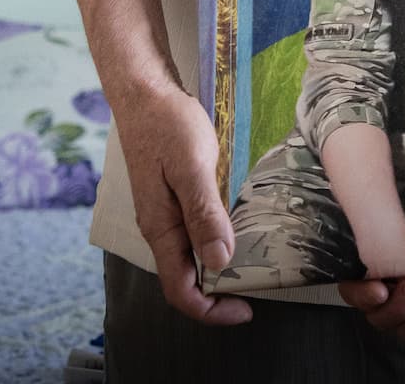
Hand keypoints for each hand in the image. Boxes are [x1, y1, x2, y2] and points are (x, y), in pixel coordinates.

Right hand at [112, 80, 251, 324]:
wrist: (145, 93)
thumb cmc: (167, 125)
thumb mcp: (192, 167)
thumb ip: (203, 214)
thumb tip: (219, 262)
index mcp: (160, 228)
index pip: (180, 290)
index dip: (211, 310)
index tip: (246, 309)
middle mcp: (160, 228)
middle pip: (185, 279)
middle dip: (219, 293)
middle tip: (259, 287)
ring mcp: (165, 213)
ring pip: (191, 257)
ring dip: (219, 269)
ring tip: (256, 264)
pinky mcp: (173, 197)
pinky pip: (193, 233)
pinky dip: (216, 242)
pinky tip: (240, 230)